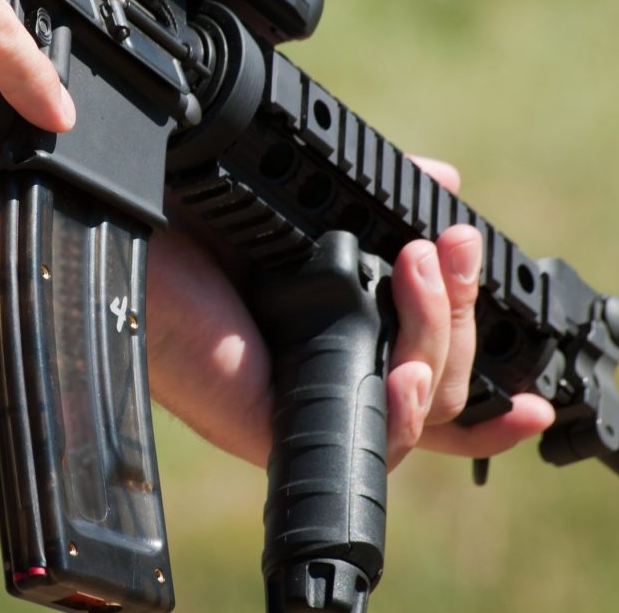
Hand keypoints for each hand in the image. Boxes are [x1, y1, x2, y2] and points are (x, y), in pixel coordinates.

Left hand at [146, 158, 554, 469]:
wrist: (117, 240)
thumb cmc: (188, 224)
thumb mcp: (298, 204)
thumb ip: (371, 197)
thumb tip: (443, 176)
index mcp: (333, 324)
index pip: (423, 348)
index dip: (472, 333)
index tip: (500, 291)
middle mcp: (328, 368)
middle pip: (439, 372)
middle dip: (461, 307)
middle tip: (450, 243)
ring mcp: (310, 403)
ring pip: (425, 404)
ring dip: (441, 335)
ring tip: (417, 267)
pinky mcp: (285, 429)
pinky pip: (381, 442)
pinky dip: (414, 406)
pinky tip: (408, 364)